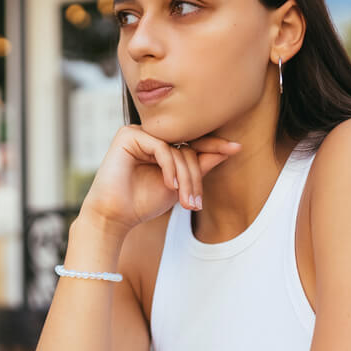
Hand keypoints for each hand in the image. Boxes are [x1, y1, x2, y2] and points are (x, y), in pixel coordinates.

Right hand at [78, 125, 239, 234]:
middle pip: (187, 148)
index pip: (192, 142)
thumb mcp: (179, 186)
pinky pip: (161, 147)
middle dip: (195, 177)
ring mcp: (139, 133)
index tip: (237, 148)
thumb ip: (199, 167)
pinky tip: (169, 185)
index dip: (214, 146)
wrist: (114, 216)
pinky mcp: (128, 135)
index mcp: (162, 146)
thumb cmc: (142, 202)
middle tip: (195, 204)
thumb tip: (227, 150)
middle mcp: (151, 136)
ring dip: (185, 177)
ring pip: (176, 149)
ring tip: (185, 201)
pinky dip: (169, 167)